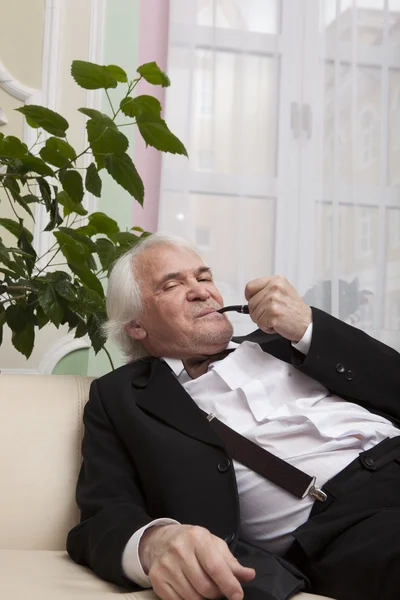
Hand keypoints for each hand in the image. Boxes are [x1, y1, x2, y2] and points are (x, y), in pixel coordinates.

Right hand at [139, 524, 254, 599]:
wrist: (161, 540)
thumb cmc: (192, 542)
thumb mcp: (213, 545)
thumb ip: (231, 562)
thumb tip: (248, 575)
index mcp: (197, 538)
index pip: (216, 568)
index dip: (230, 586)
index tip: (237, 596)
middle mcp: (179, 550)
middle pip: (206, 587)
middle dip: (216, 593)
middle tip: (217, 587)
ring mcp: (166, 565)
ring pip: (193, 598)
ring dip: (203, 598)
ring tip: (203, 586)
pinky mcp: (157, 579)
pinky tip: (189, 588)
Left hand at [245, 275, 311, 341]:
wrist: (307, 323)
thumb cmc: (295, 310)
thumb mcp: (282, 291)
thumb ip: (266, 290)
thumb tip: (249, 297)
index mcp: (276, 280)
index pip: (250, 287)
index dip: (250, 297)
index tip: (256, 302)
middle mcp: (275, 288)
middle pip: (251, 303)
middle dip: (257, 312)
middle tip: (271, 314)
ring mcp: (273, 301)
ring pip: (254, 314)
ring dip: (262, 320)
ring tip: (276, 318)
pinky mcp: (273, 314)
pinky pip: (259, 323)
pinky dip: (266, 328)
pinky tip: (277, 324)